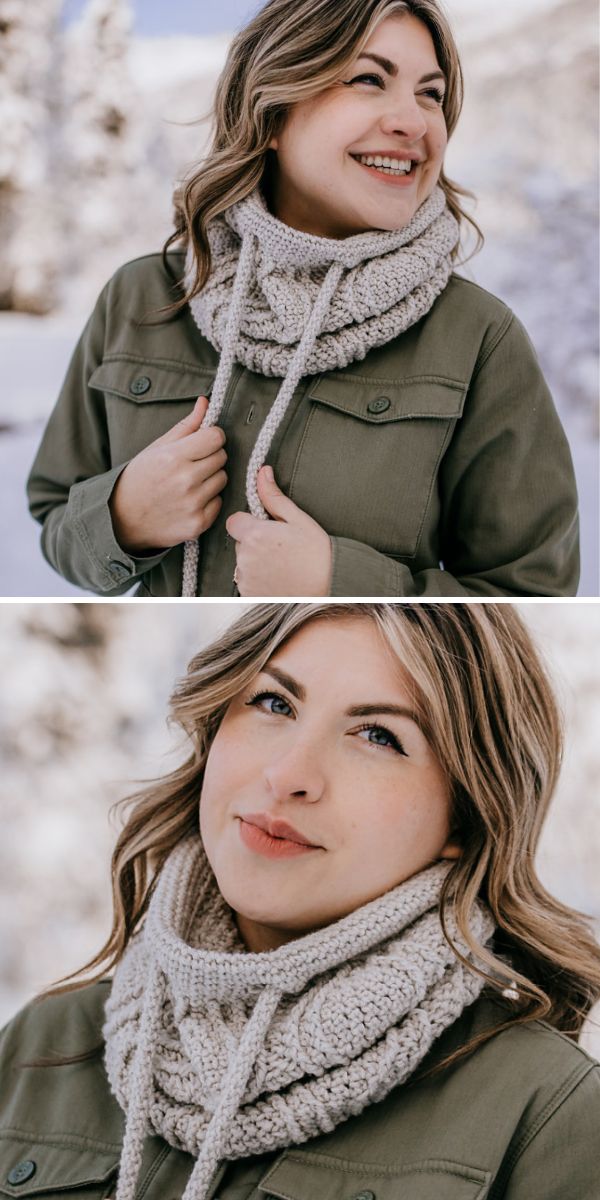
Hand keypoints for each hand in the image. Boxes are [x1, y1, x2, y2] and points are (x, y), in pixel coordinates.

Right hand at [109, 396, 226, 553]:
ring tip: (190, 483)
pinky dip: (209, 500)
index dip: (211, 437)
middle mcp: (185, 480)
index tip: (203, 442)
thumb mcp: (157, 448)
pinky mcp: (198, 523)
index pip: (216, 437)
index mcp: (173, 457)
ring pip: (223, 479)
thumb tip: (205, 402)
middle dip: (210, 457)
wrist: (121, 519)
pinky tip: (190, 500)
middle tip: (192, 464)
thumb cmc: (139, 479)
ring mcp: (193, 503)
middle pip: (222, 457)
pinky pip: (219, 502)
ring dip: (211, 478)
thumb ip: (186, 426)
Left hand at [226, 466, 331, 595]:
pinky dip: (258, 579)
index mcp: (255, 535)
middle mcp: (246, 558)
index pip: (234, 522)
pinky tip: (278, 578)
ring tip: (282, 564)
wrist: (329, 587)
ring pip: (243, 563)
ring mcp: (246, 579)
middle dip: (254, 542)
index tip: (265, 528)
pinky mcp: (249, 595)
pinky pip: (246, 581)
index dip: (248, 523)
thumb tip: (262, 473)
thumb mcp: (298, 519)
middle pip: (239, 542)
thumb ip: (273, 497)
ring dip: (255, 562)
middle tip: (280, 547)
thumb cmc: (317, 553)